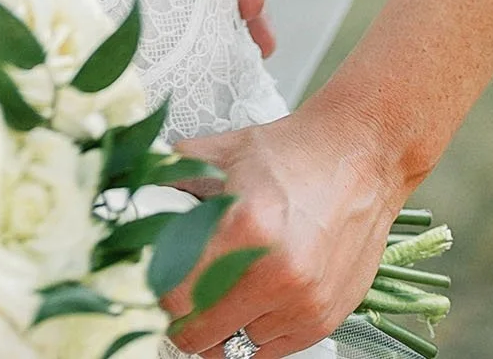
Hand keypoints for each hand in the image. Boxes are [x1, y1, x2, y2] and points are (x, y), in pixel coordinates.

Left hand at [165, 102, 404, 356]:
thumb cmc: (291, 153)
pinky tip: (256, 294)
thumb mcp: (220, 153)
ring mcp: (305, 303)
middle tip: (180, 294)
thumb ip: (171, 178)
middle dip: (184, 318)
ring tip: (227, 284)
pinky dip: (256, 330)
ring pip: (238, 346)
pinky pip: (273, 350)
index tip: (153, 283)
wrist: (360, 158)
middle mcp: (277, 275)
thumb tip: (132, 200)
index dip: (157, 294)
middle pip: (202, 336)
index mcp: (244, 230)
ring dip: (225, 324)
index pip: (176, 298)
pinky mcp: (326, 318)